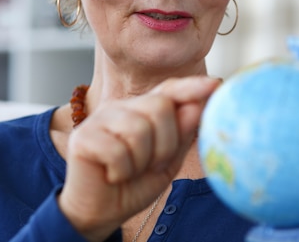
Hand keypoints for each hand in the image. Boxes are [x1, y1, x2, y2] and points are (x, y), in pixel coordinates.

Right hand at [57, 76, 219, 240]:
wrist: (100, 213)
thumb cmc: (134, 184)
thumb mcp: (168, 161)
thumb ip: (182, 133)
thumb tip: (199, 104)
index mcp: (143, 110)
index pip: (169, 90)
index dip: (191, 87)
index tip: (214, 85)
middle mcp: (122, 108)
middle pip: (160, 107)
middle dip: (166, 144)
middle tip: (153, 164)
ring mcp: (100, 119)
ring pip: (139, 128)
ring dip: (142, 160)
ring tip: (131, 170)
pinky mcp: (83, 138)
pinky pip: (117, 150)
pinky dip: (121, 171)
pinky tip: (112, 175)